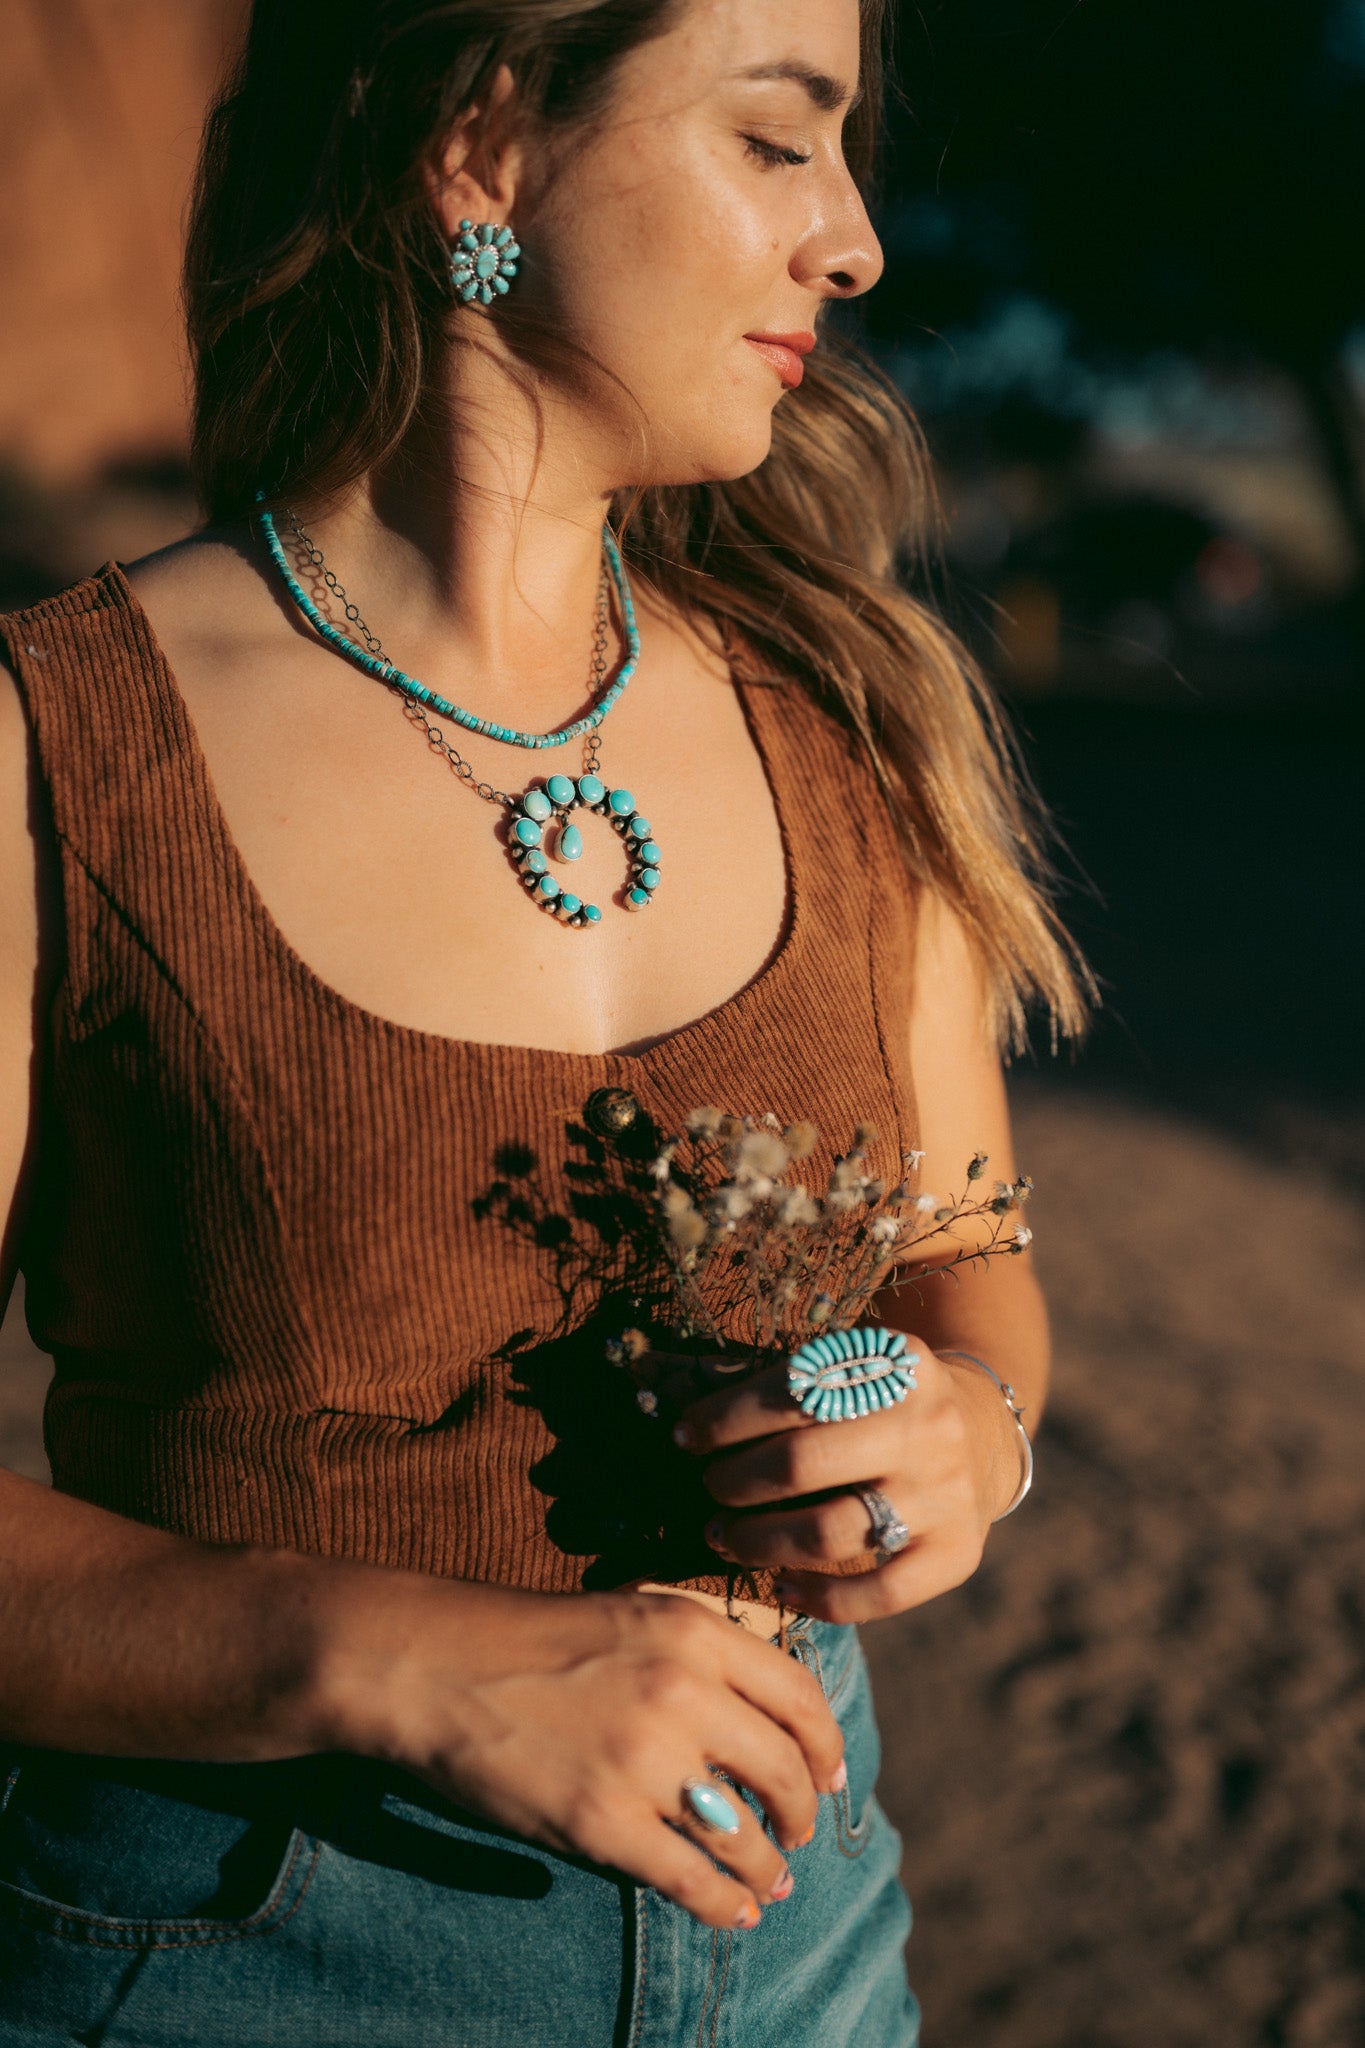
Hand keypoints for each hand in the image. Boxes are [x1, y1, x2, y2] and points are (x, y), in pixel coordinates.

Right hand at [317, 1578, 844, 1931]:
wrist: (439, 1666)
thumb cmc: (534, 1639)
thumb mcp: (634, 1615)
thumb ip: (703, 1656)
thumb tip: (769, 1718)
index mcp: (694, 1632)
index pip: (800, 1696)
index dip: (826, 1745)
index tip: (832, 1774)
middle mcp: (683, 1692)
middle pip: (784, 1769)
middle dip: (802, 1811)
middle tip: (797, 1832)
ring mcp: (644, 1761)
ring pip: (746, 1833)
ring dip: (769, 1867)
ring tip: (770, 1881)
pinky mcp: (603, 1822)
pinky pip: (692, 1879)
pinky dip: (726, 1903)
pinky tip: (734, 1911)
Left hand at [669, 1338, 1021, 1622]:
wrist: (981, 1435)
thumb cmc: (877, 1400)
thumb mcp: (841, 1368)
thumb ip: (760, 1378)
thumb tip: (647, 1373)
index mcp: (895, 1360)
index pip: (790, 1390)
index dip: (725, 1418)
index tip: (684, 1436)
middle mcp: (930, 1423)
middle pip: (803, 1463)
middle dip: (736, 1482)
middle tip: (710, 1490)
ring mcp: (949, 1493)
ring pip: (832, 1532)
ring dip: (761, 1542)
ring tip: (724, 1538)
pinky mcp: (958, 1553)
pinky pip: (879, 1593)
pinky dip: (821, 1598)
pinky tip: (781, 1586)